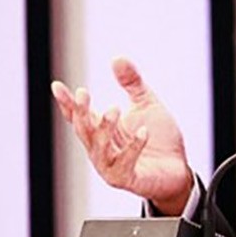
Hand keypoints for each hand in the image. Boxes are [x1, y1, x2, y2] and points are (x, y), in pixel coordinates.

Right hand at [51, 58, 192, 214]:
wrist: (178, 167)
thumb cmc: (159, 137)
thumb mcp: (146, 104)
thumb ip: (132, 83)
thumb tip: (117, 57)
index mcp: (103, 131)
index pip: (79, 116)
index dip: (67, 103)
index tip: (56, 86)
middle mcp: (102, 150)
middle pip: (84, 131)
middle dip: (81, 113)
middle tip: (84, 93)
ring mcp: (112, 167)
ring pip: (99, 149)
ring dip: (104, 129)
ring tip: (115, 108)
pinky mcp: (128, 179)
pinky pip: (125, 165)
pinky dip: (133, 148)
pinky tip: (143, 132)